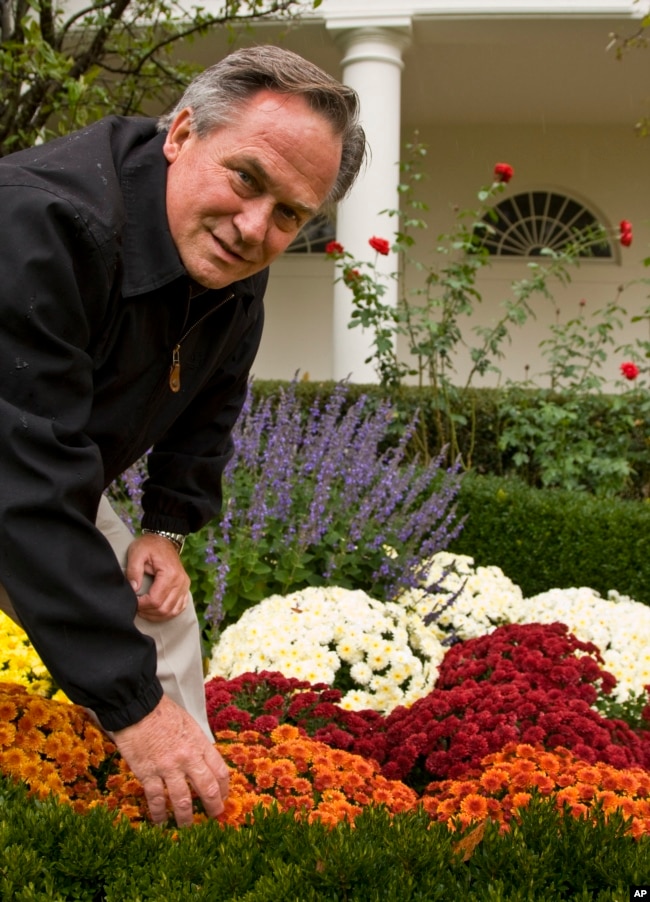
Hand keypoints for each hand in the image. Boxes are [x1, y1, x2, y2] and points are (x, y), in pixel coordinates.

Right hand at [112, 694, 228, 826]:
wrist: (138, 707)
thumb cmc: (163, 712)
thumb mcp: (189, 724)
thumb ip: (197, 745)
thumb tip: (203, 763)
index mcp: (200, 744)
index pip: (220, 771)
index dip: (224, 788)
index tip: (223, 798)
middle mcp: (188, 758)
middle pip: (207, 789)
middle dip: (213, 807)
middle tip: (214, 818)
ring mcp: (168, 767)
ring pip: (183, 801)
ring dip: (187, 819)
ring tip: (188, 829)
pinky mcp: (148, 773)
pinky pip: (157, 800)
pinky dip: (159, 815)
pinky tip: (160, 824)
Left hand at [126, 533, 190, 620]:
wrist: (164, 540)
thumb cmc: (149, 546)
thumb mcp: (137, 553)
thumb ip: (134, 571)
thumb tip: (134, 589)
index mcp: (169, 574)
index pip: (155, 600)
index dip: (142, 605)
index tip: (132, 602)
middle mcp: (180, 582)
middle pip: (164, 608)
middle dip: (147, 612)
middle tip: (136, 607)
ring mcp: (184, 586)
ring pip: (172, 611)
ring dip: (157, 615)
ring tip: (144, 611)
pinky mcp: (185, 588)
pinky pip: (179, 608)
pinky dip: (168, 613)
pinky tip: (157, 612)